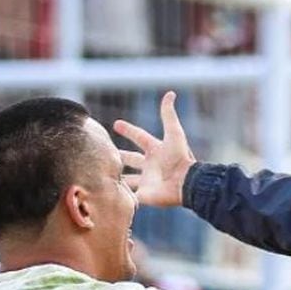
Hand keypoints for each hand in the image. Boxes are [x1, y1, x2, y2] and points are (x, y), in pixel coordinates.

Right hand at [114, 91, 195, 208]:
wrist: (186, 183)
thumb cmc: (181, 158)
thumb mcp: (174, 133)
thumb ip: (169, 114)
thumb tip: (171, 93)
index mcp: (156, 150)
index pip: (139, 136)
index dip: (128, 130)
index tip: (116, 124)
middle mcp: (150, 166)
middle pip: (132, 159)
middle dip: (122, 156)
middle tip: (109, 152)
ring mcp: (147, 181)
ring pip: (129, 179)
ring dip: (119, 177)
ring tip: (105, 174)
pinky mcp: (144, 195)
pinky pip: (130, 196)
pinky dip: (121, 196)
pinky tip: (109, 194)